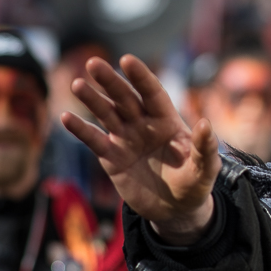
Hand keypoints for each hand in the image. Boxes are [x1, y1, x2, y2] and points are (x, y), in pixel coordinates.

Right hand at [61, 55, 219, 245]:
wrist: (175, 210)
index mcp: (167, 121)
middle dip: (110, 81)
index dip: (140, 77)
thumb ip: (205, 147)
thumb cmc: (194, 183)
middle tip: (93, 63)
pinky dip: (80, 130)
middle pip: (125, 98)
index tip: (127, 60)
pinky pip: (94, 141)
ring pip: (107, 114)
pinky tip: (65, 117)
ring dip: (92, 100)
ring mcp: (126, 139)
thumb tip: (205, 124)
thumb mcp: (205, 168)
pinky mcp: (112, 158)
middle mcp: (144, 125)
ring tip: (77, 85)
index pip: (153, 93)